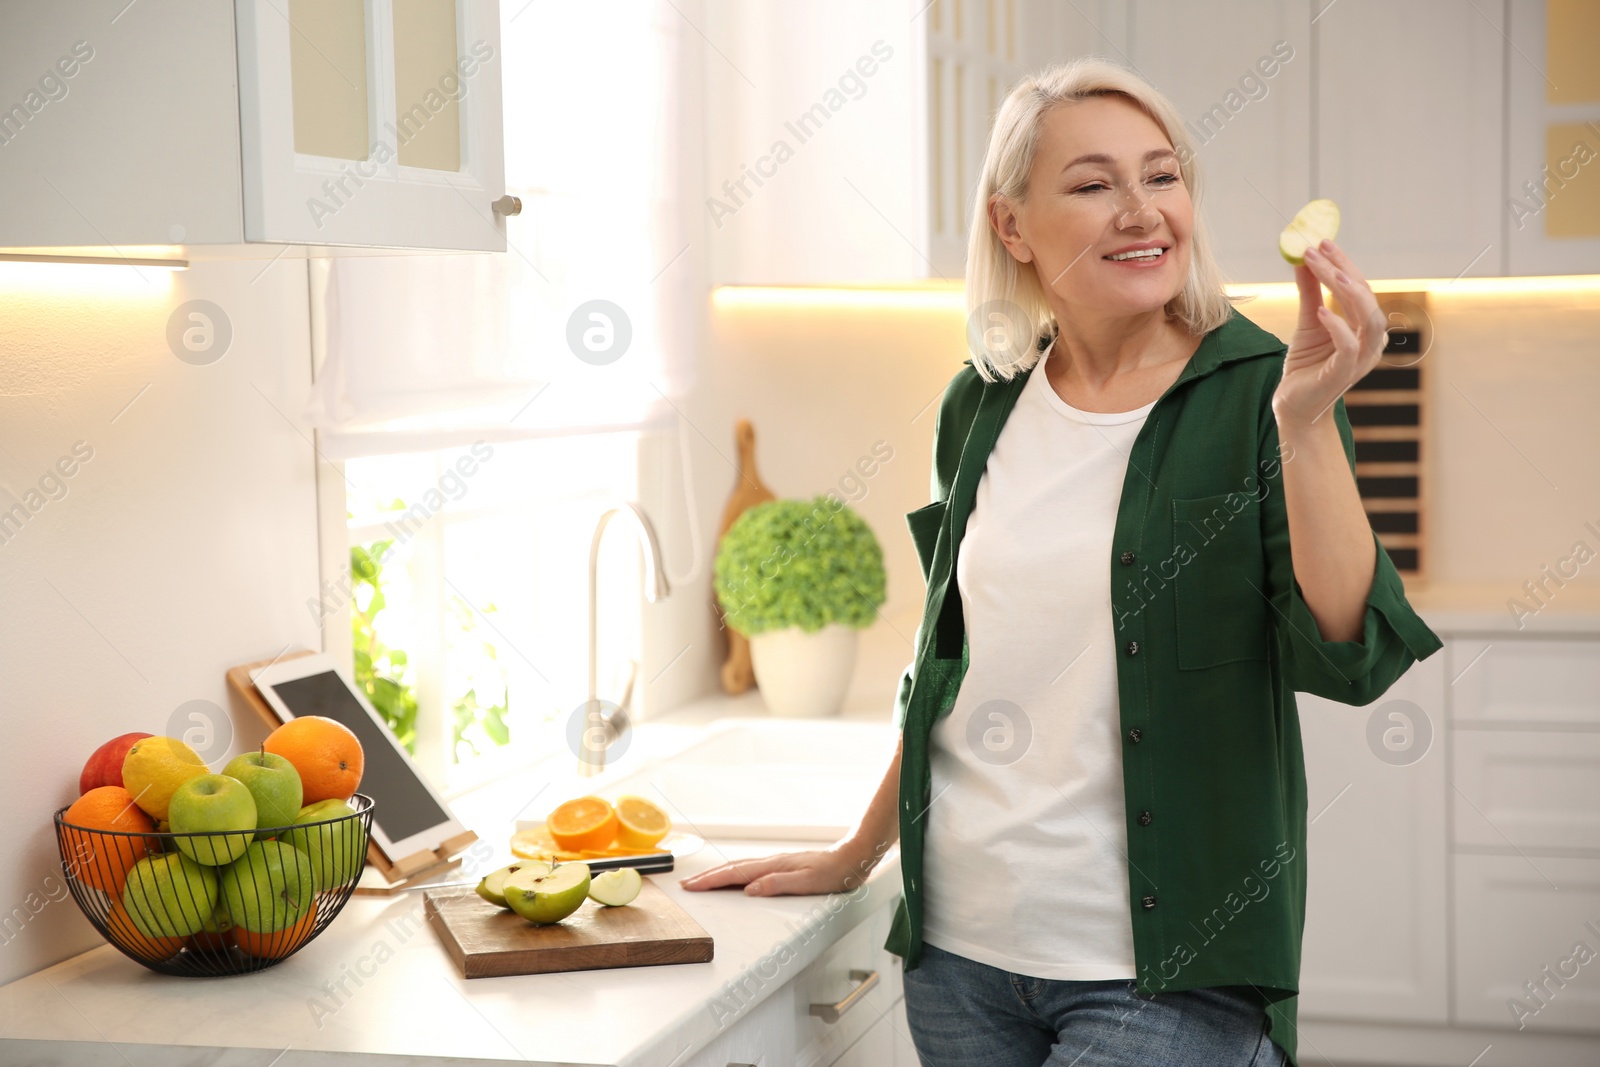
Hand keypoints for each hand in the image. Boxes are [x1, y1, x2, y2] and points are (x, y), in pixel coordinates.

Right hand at [678, 843, 881, 896]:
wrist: (852, 858)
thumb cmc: (834, 873)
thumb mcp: (808, 883)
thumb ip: (778, 885)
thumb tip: (750, 889)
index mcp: (773, 867)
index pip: (735, 874)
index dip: (711, 881)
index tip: (692, 887)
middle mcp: (772, 863)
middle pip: (732, 869)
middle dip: (707, 877)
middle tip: (686, 885)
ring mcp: (776, 864)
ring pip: (739, 868)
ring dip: (718, 875)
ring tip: (703, 882)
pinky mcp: (782, 867)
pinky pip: (749, 870)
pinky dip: (734, 874)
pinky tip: (735, 879)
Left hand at [1275, 238, 1387, 428]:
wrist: (1294, 405)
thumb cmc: (1306, 365)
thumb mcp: (1308, 322)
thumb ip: (1310, 292)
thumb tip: (1303, 260)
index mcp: (1363, 326)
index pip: (1360, 287)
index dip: (1344, 263)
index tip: (1323, 243)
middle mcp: (1369, 341)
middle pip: (1367, 297)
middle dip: (1344, 270)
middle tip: (1319, 249)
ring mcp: (1360, 359)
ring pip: (1368, 320)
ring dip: (1349, 293)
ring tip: (1328, 273)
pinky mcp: (1343, 374)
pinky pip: (1349, 348)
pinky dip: (1338, 327)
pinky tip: (1321, 311)